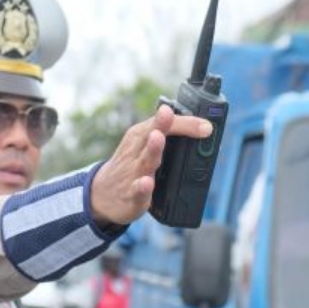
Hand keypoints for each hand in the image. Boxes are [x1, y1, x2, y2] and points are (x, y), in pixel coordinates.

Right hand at [90, 105, 212, 225]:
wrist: (102, 195)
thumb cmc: (130, 165)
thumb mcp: (144, 145)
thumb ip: (169, 134)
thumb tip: (204, 129)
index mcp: (141, 136)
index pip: (163, 123)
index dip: (185, 123)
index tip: (206, 126)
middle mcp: (136, 151)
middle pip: (150, 135)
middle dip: (160, 124)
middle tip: (167, 112)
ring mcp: (132, 172)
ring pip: (145, 160)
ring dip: (152, 148)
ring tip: (158, 137)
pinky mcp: (131, 194)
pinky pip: (137, 189)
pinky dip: (142, 185)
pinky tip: (147, 182)